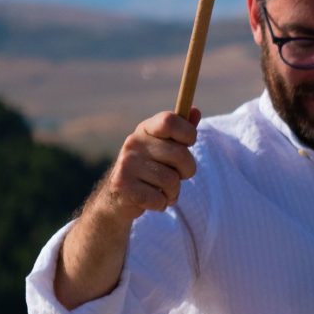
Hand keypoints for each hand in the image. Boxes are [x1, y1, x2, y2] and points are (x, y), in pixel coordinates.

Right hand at [96, 108, 200, 224]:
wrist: (117, 198)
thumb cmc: (151, 169)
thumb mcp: (165, 148)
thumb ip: (181, 131)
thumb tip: (195, 110)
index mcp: (146, 129)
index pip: (170, 120)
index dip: (187, 133)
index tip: (187, 144)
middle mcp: (133, 142)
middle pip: (180, 155)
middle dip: (187, 171)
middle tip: (178, 176)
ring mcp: (126, 163)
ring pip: (171, 180)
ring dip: (173, 191)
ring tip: (163, 190)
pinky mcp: (122, 185)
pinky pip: (159, 199)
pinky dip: (161, 204)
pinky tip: (151, 200)